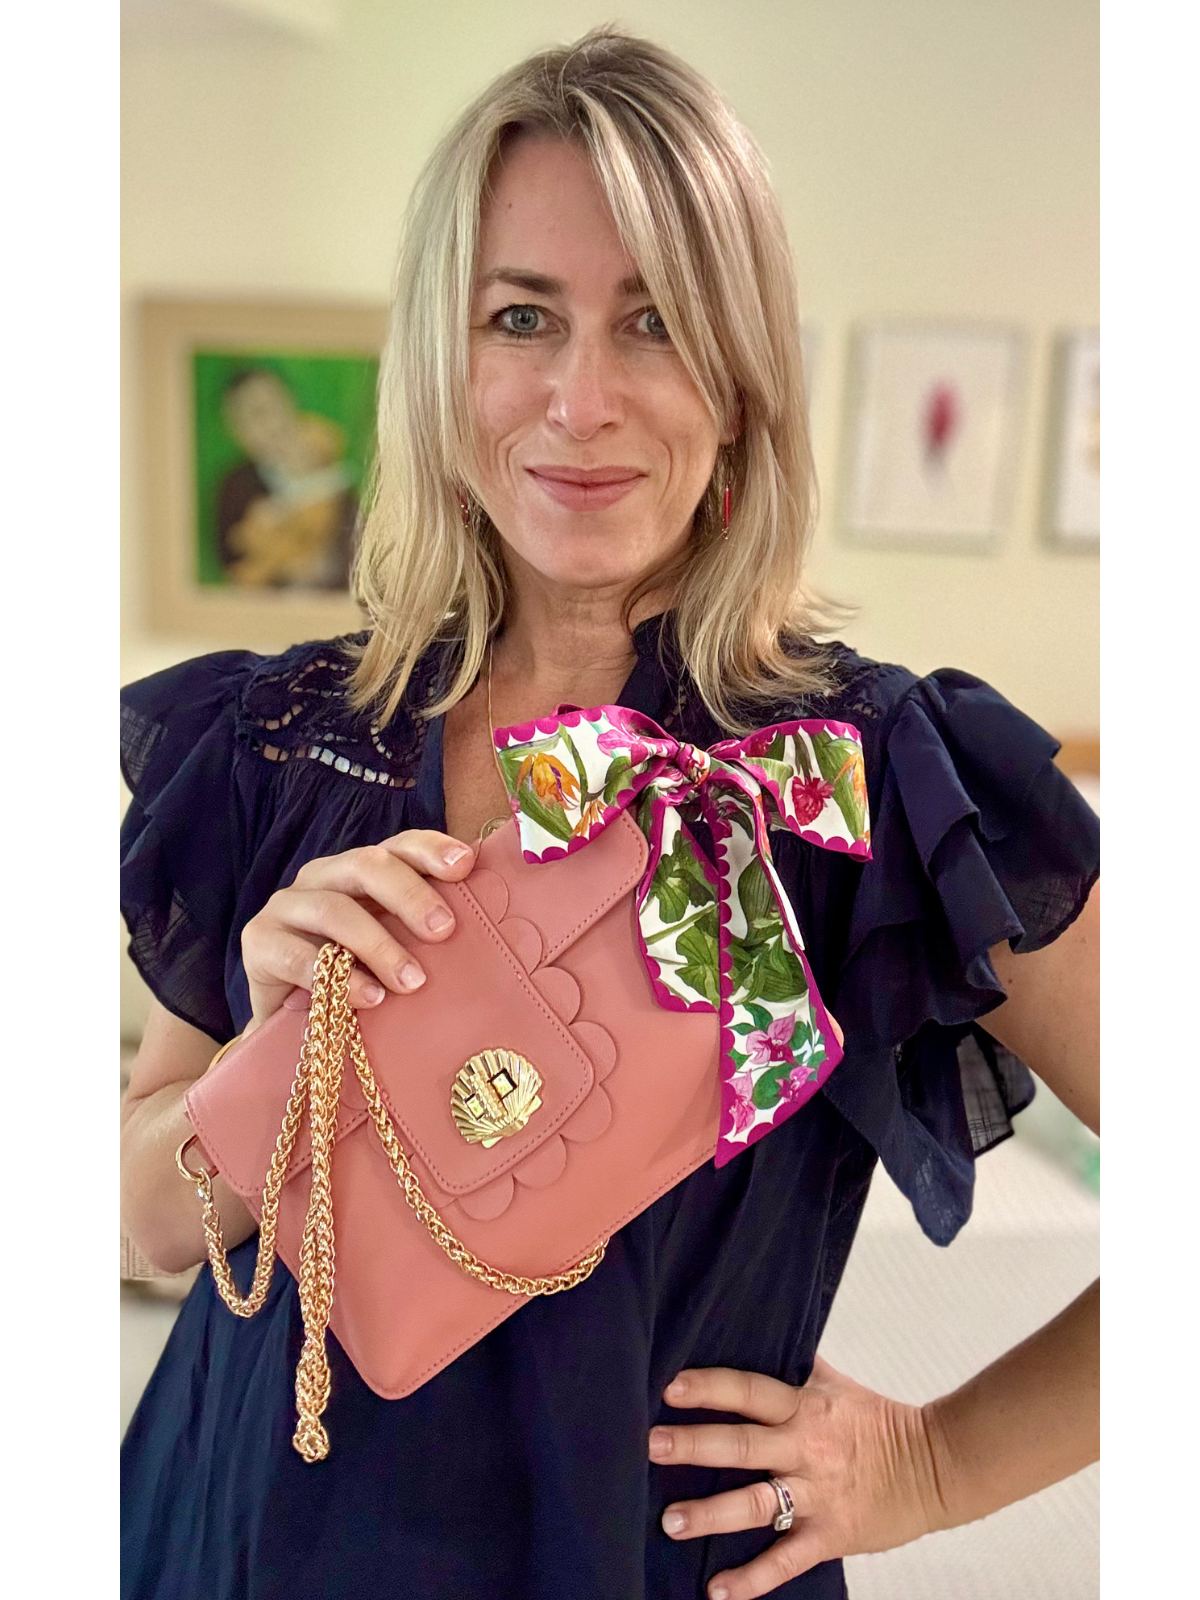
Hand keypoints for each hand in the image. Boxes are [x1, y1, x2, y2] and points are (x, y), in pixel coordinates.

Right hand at [240, 828, 477, 1031]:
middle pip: (366, 865)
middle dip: (409, 894)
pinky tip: (371, 999)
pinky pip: (300, 956)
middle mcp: (323, 877)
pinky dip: (340, 978)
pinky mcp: (259, 942)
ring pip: (335, 909)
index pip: (397, 846)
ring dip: (379, 945)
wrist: (292, 1022)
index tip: (464, 865)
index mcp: (360, 870)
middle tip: (444, 930)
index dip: (430, 849)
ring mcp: (287, 906)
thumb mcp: (394, 949)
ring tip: (413, 981)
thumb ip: (424, 932)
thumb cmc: (356, 978)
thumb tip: (490, 928)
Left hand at [649, 1355, 944, 1599]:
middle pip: (743, 1444)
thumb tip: (759, 1326)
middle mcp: (806, 1448)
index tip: (669, 1387)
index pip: (750, 1391)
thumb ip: (796, 1363)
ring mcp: (816, 1495)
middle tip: (651, 1446)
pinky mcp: (830, 1536)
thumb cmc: (878, 1421)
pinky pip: (786, 1560)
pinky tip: (717, 1590)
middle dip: (695, 1446)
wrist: (936, 1466)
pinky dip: (752, 1579)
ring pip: (756, 1504)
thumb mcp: (835, 1383)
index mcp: (805, 1407)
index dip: (710, 1388)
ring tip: (670, 1522)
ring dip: (711, 1514)